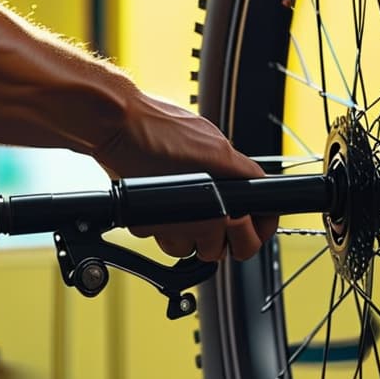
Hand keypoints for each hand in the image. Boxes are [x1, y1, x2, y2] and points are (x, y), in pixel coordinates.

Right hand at [93, 92, 278, 260]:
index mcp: (223, 198)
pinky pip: (162, 240)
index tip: (256, 224)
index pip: (257, 230)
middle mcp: (200, 219)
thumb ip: (237, 170)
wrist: (120, 127)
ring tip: (189, 210)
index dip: (259, 229)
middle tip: (223, 222)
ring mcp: (172, 228)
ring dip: (192, 236)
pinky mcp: (147, 228)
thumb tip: (249, 181)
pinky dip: (164, 228)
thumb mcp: (216, 144)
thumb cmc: (161, 128)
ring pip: (191, 250)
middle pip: (224, 250)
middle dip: (225, 239)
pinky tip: (165, 206)